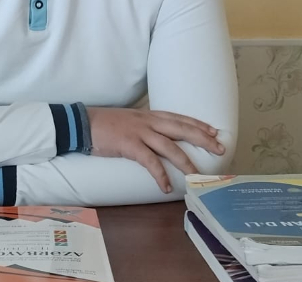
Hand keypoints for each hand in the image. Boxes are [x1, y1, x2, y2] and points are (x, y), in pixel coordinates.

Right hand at [87, 107, 224, 193]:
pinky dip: (160, 174)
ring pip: (169, 146)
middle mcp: (148, 122)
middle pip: (182, 129)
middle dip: (202, 138)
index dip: (198, 124)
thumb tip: (156, 137)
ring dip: (186, 161)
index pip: (179, 117)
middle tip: (219, 148)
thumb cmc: (104, 123)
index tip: (214, 131)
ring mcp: (139, 133)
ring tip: (197, 174)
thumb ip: (144, 126)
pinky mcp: (129, 145)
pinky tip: (167, 186)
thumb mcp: (129, 120)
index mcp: (149, 115)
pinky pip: (150, 162)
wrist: (82, 123)